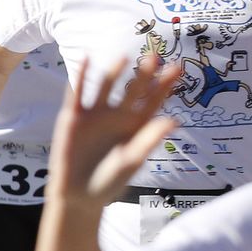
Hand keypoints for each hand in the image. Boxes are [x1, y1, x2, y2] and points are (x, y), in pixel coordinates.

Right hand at [47, 54, 180, 205]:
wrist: (79, 194)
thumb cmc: (111, 180)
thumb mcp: (132, 160)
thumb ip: (149, 139)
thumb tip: (173, 121)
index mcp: (136, 125)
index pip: (153, 100)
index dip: (164, 85)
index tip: (177, 69)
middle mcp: (118, 115)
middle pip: (134, 89)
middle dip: (144, 74)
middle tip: (154, 56)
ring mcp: (96, 114)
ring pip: (107, 86)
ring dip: (114, 72)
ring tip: (124, 57)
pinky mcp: (74, 117)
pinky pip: (77, 93)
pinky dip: (80, 76)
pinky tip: (85, 59)